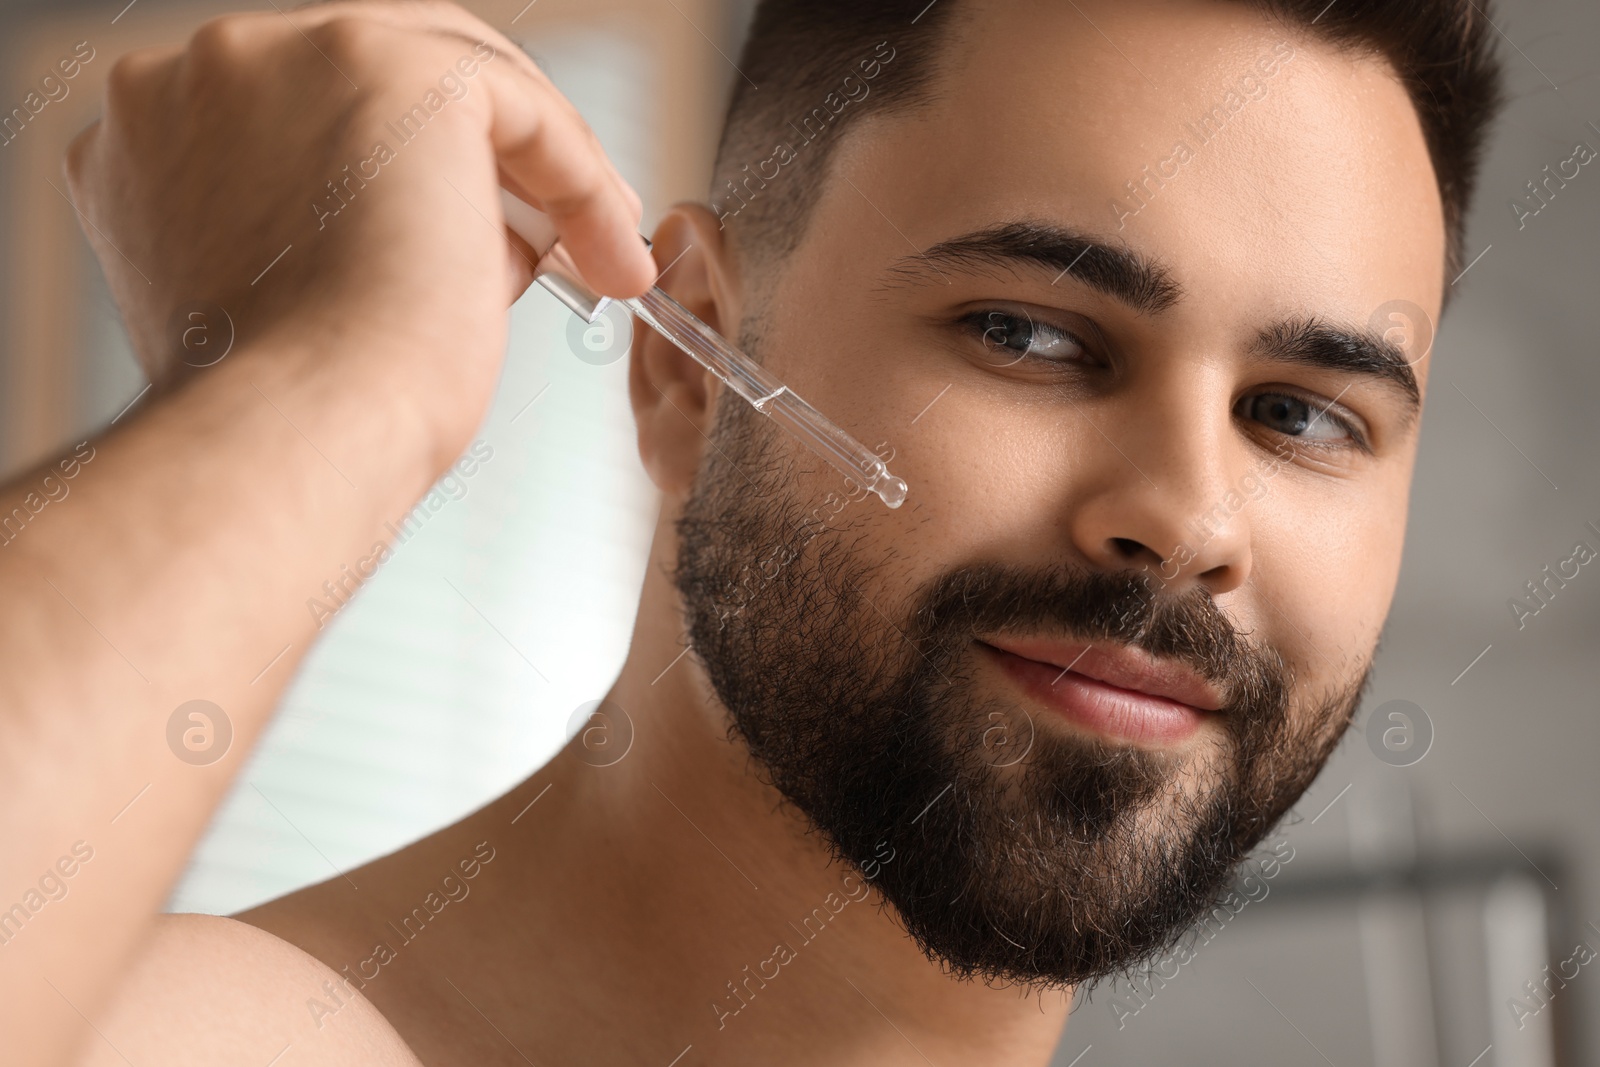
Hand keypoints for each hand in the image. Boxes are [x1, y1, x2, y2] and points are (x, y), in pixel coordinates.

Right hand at [66, 0, 656, 468]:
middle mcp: (202, 71)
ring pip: (460, 78)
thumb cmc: (295, 406)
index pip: (313, 115)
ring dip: (539, 167)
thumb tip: (482, 225)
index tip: (471, 233)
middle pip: (384, 77)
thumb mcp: (299, 297)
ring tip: (596, 249)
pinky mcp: (390, 67)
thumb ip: (353, 230)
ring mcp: (286, 54)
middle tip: (554, 229)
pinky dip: (579, 178)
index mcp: (157, 129)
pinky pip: (521, 107)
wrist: (298, 431)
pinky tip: (610, 246)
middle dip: (478, 155)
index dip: (403, 169)